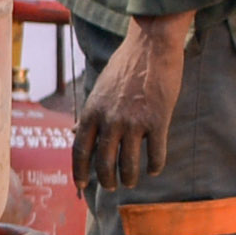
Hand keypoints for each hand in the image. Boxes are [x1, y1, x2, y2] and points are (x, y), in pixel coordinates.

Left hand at [75, 11, 192, 192]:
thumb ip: (91, 112)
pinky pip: (156, 153)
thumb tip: (77, 131)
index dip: (79, 172)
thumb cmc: (124, 65)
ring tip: (131, 182)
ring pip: (129, 163)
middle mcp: (110, 120)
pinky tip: (154, 169)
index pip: (80, 150)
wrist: (151, 47)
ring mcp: (134, 122)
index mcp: (92, 112)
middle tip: (111, 187)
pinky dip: (155, 166)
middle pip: (104, 162)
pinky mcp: (158, 121)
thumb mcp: (99, 88)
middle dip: (107, 180)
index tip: (81, 186)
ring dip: (130, 177)